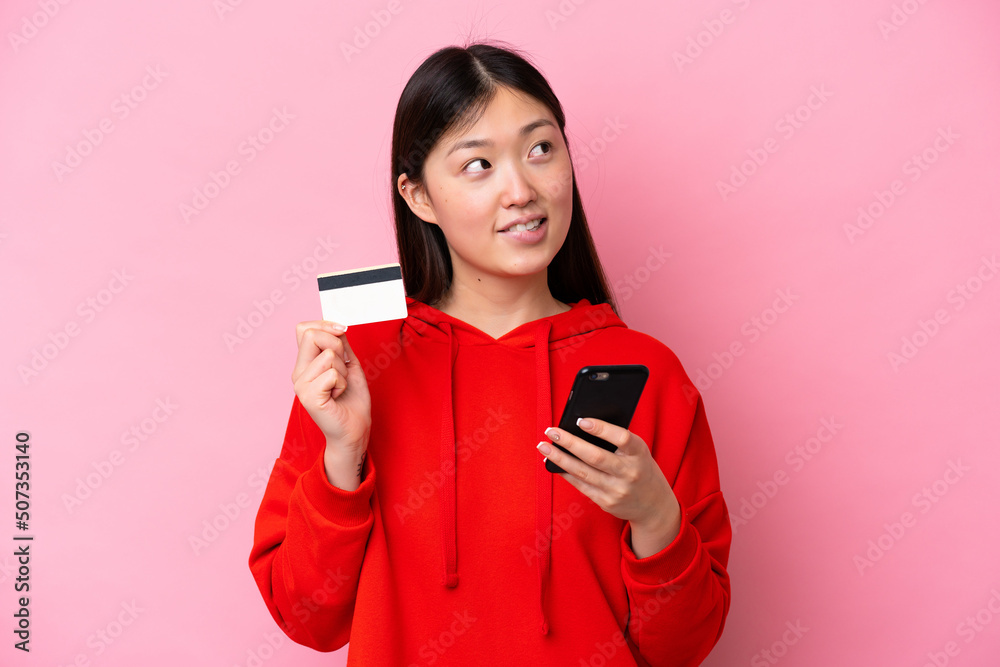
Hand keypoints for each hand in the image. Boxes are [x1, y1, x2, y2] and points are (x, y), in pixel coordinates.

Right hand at [292, 320, 371, 485]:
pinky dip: (342, 382)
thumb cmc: (352, 399)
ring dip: (343, 370)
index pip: (304, 329)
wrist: (355, 429)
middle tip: (343, 366)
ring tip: (340, 386)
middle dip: (337, 345)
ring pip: (328, 355)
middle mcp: (298, 373)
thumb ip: (340, 344)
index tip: (342, 330)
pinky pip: (332, 374)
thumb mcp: (348, 364)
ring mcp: (301, 385)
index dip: (325, 324)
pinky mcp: (309, 397)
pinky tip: (338, 395)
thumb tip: (337, 326)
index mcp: (305, 363)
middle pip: (312, 335)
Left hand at [537, 417, 680, 557]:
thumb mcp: (638, 452)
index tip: (580, 420)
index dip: (601, 429)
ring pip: (583, 472)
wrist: (654, 506)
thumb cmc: (641, 469)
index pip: (622, 438)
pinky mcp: (606, 502)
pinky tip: (552, 462)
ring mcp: (617, 490)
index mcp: (640, 454)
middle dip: (570, 443)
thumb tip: (581, 425)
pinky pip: (580, 485)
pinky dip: (564, 472)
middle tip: (551, 431)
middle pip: (595, 457)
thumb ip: (617, 440)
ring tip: (543, 446)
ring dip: (560, 458)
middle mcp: (629, 473)